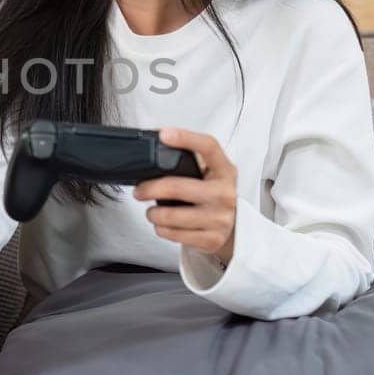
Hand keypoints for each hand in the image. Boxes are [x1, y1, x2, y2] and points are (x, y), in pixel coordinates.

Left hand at [135, 126, 238, 264]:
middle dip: (149, 189)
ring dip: (153, 213)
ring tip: (153, 211)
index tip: (164, 134)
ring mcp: (219, 218)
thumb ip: (188, 159)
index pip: (208, 147)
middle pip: (176, 187)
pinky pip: (173, 234)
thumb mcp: (209, 174)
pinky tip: (164, 224)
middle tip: (140, 190)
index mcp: (224, 170)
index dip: (186, 138)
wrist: (233, 228)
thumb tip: (156, 137)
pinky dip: (161, 229)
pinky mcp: (211, 239)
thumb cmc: (213, 196)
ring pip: (170, 215)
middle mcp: (224, 193)